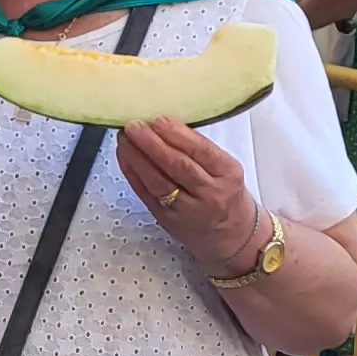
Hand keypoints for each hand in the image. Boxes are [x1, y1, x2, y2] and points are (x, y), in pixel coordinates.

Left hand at [114, 118, 266, 271]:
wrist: (231, 237)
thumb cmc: (226, 194)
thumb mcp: (225, 169)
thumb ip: (200, 150)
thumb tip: (164, 124)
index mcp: (227, 173)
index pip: (201, 151)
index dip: (177, 135)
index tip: (158, 119)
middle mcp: (209, 193)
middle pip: (177, 166)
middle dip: (152, 143)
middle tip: (134, 126)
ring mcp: (187, 209)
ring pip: (158, 181)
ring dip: (138, 158)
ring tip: (125, 139)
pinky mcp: (167, 219)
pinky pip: (146, 194)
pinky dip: (133, 174)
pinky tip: (125, 157)